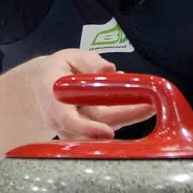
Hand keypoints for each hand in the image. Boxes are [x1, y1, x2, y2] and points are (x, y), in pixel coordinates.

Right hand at [23, 49, 155, 140]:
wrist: (41, 88)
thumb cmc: (58, 70)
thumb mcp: (70, 57)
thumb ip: (89, 62)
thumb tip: (110, 69)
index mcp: (54, 97)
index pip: (68, 119)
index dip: (88, 128)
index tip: (108, 132)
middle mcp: (61, 119)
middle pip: (94, 125)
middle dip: (125, 117)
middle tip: (151, 106)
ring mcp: (71, 131)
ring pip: (103, 131)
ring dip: (128, 118)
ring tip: (151, 104)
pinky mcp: (84, 135)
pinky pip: (105, 130)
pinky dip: (123, 118)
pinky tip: (140, 107)